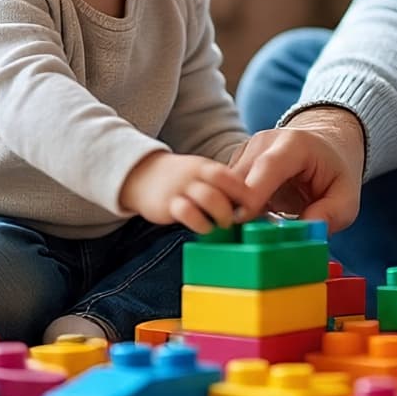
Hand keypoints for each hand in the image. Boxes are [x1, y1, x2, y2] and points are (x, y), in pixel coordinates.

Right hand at [119, 150, 263, 232]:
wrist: (141, 175)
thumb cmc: (180, 180)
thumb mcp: (200, 175)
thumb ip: (221, 186)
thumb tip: (249, 204)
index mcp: (207, 167)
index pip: (232, 174)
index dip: (246, 191)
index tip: (255, 206)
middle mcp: (195, 174)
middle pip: (223, 183)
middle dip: (237, 202)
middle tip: (241, 217)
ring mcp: (181, 188)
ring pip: (208, 197)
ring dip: (222, 213)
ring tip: (224, 224)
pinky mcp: (167, 204)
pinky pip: (187, 212)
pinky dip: (200, 223)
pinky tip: (204, 228)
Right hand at [230, 106, 364, 232]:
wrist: (325, 144)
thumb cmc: (335, 171)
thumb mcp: (346, 197)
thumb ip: (330, 215)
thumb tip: (300, 234)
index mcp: (294, 144)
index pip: (267, 168)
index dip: (252, 195)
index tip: (242, 222)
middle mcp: (263, 143)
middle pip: (237, 179)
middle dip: (237, 211)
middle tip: (251, 241)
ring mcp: (246, 152)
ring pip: (225, 187)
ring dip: (234, 213)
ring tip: (259, 230)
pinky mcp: (235, 164)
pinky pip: (224, 191)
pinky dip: (233, 210)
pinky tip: (253, 221)